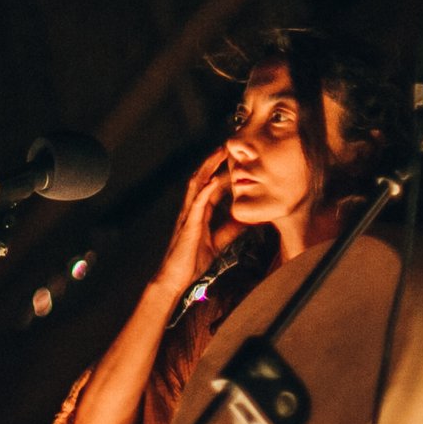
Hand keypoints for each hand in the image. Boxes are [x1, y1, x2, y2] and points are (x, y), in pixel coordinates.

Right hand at [155, 146, 238, 292]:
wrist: (175, 278)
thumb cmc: (191, 261)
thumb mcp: (217, 242)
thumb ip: (230, 230)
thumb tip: (247, 220)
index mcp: (199, 212)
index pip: (211, 186)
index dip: (222, 171)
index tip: (234, 158)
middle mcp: (192, 209)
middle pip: (202, 178)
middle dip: (214, 161)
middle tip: (228, 145)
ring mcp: (188, 214)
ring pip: (197, 184)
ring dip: (208, 167)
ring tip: (220, 152)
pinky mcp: (188, 224)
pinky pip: (196, 202)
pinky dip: (206, 189)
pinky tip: (215, 179)